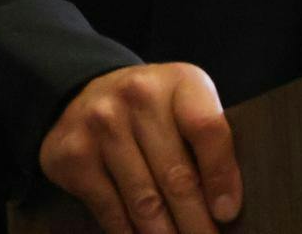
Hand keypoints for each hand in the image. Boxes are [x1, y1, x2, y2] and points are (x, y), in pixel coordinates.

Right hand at [38, 62, 242, 233]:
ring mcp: (102, 125)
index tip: (227, 214)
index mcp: (179, 81)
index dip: (221, 176)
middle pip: (177, 175)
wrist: (88, 93)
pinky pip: (111, 210)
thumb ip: (208, 142)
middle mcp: (138, 96)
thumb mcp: (186, 105)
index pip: (207, 129)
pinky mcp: (74, 155)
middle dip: (196, 223)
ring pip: (144, 201)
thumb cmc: (153, 109)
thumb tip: (226, 207)